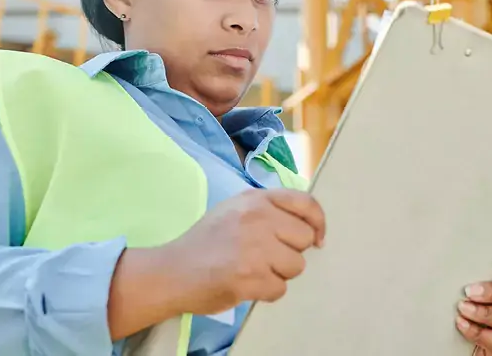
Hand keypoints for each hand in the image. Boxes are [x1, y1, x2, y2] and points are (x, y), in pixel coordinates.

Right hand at [157, 188, 325, 316]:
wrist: (172, 271)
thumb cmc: (206, 242)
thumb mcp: (235, 210)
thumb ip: (268, 211)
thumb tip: (308, 227)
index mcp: (255, 199)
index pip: (305, 202)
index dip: (319, 222)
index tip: (318, 238)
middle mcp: (258, 218)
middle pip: (305, 238)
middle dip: (291, 252)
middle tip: (267, 257)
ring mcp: (255, 248)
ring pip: (296, 266)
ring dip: (279, 273)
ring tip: (254, 270)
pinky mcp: (250, 277)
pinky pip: (280, 289)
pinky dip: (266, 291)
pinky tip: (246, 284)